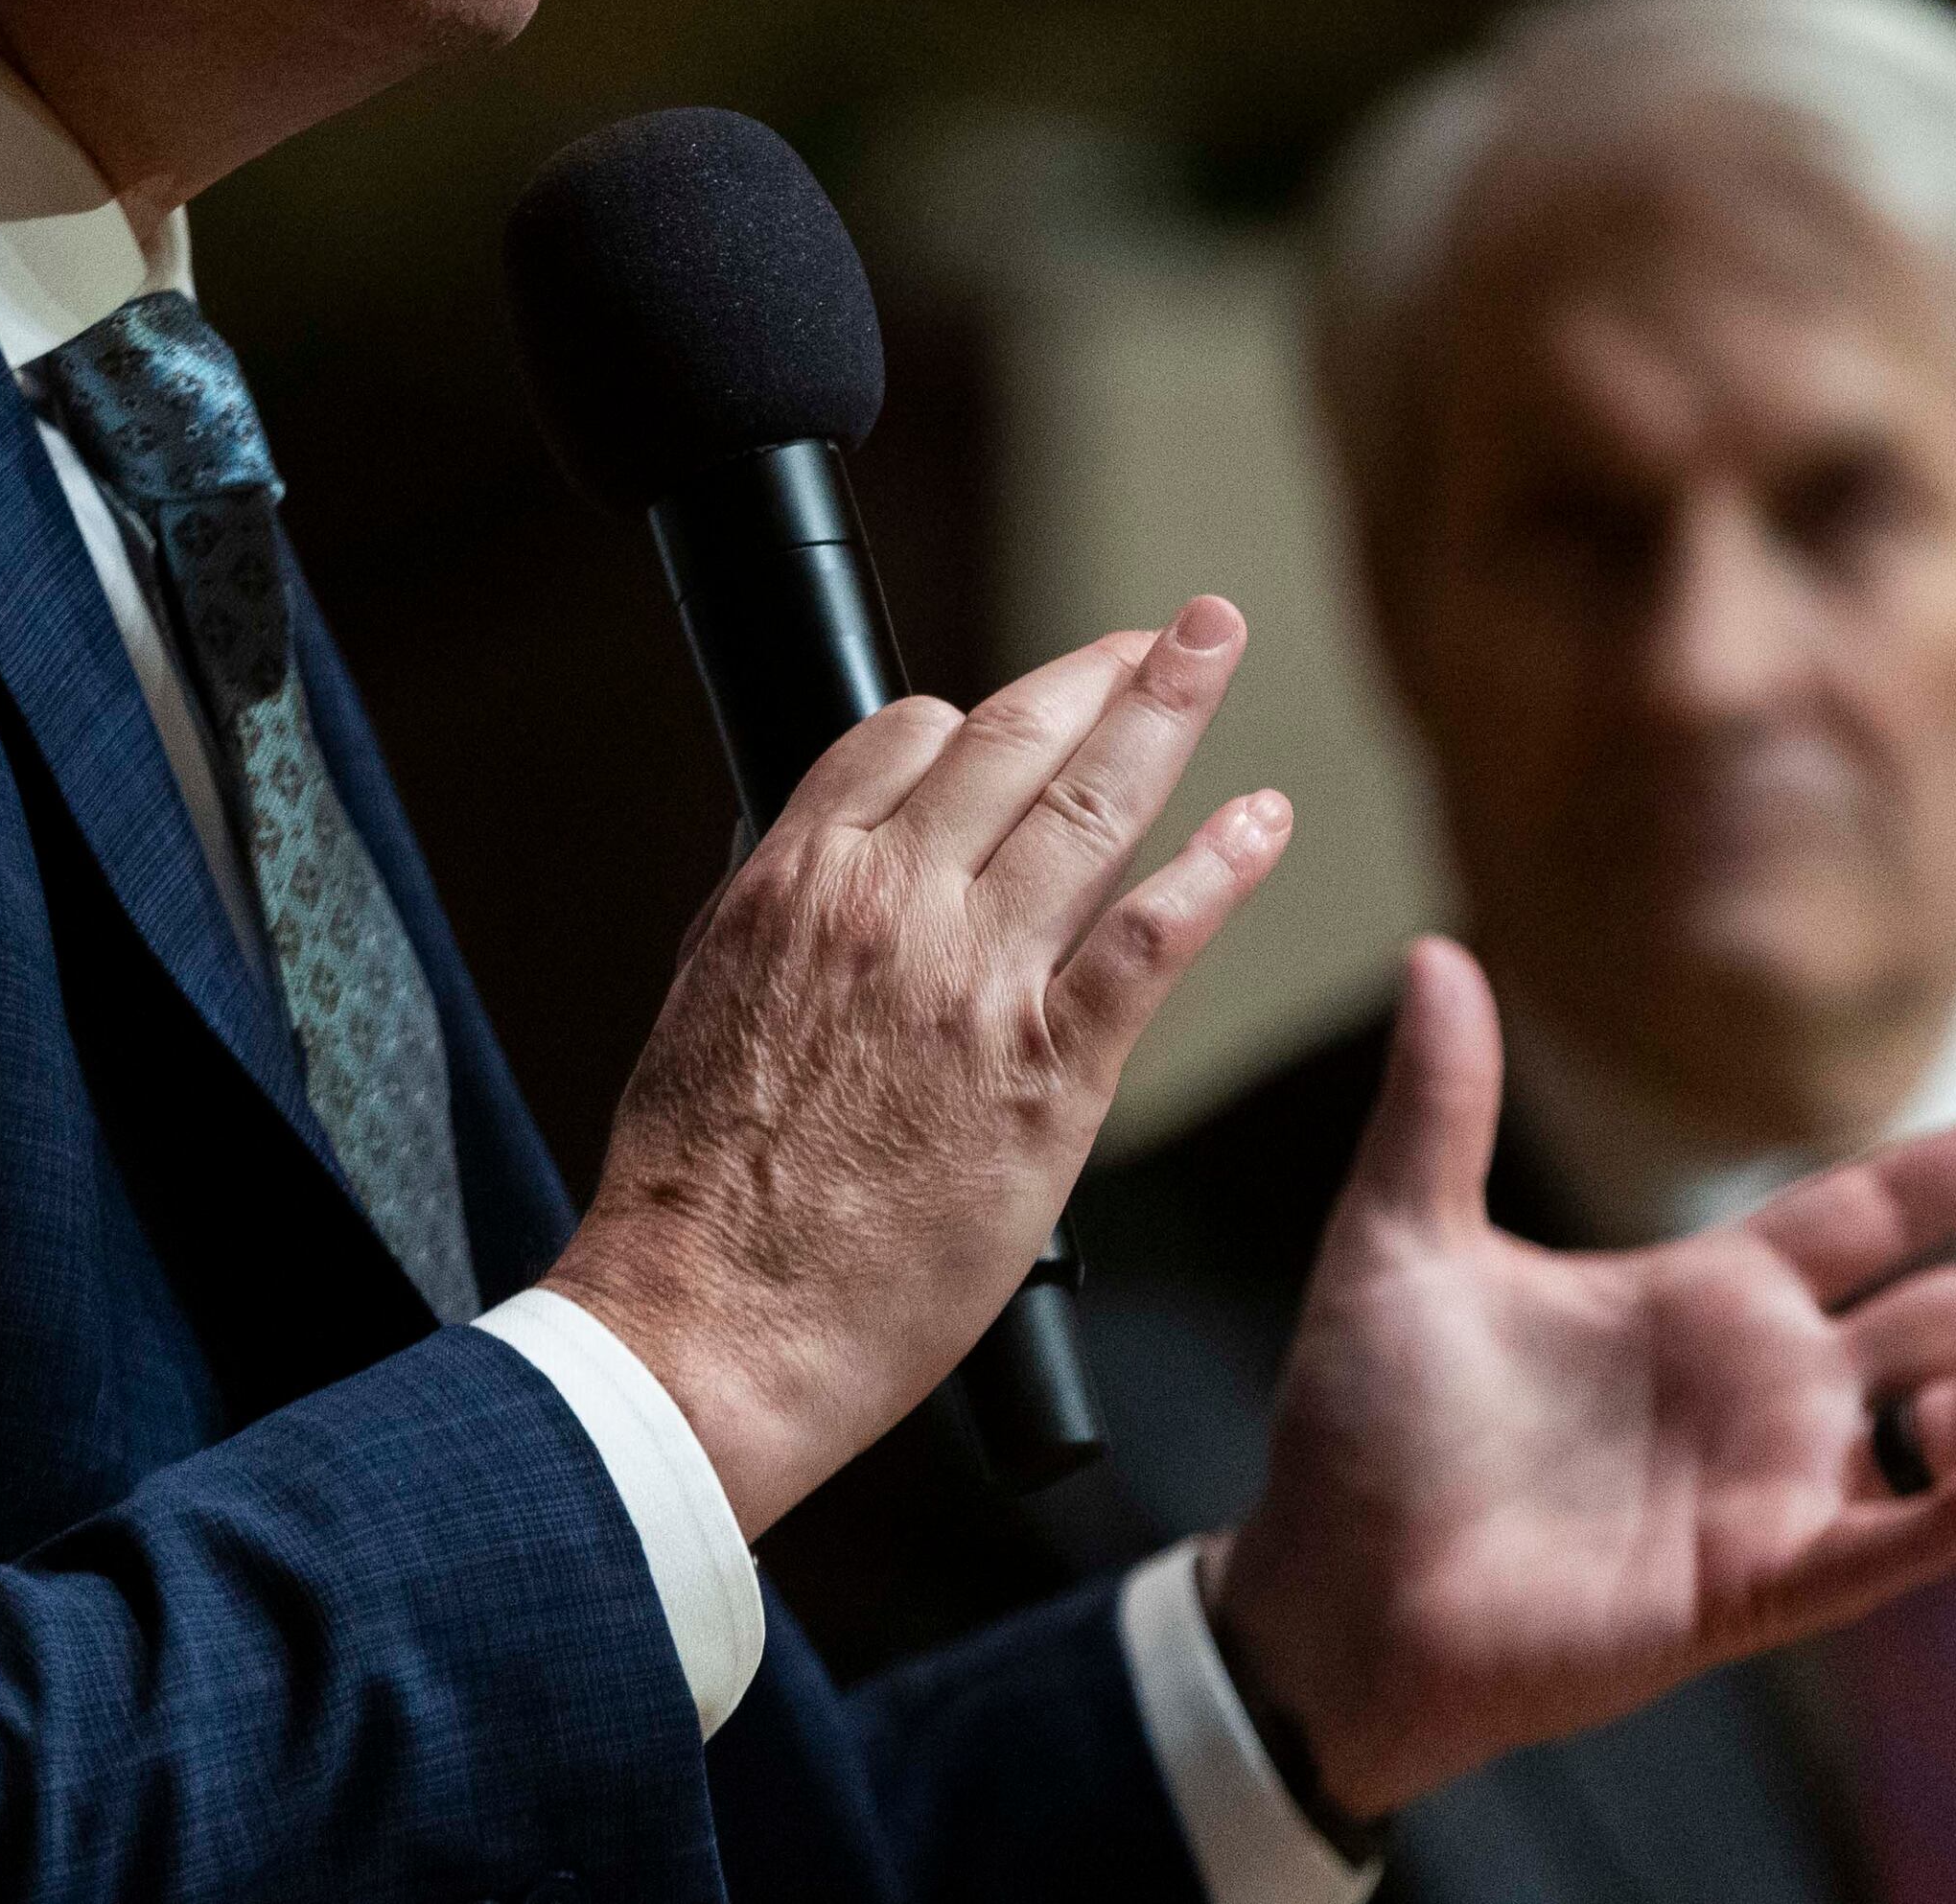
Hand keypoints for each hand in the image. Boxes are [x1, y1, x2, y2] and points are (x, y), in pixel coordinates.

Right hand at [548, 597, 1290, 1533]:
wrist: (713, 1323)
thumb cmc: (694, 1198)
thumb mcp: (704, 1007)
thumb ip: (777, 926)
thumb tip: (813, 877)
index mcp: (797, 883)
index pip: (903, 737)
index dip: (974, 719)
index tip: (1021, 718)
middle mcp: (890, 903)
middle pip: (1015, 739)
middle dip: (1101, 669)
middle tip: (1165, 632)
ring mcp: (975, 979)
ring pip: (1091, 800)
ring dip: (1169, 708)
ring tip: (1214, 649)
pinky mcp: (1050, 1069)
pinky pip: (1153, 933)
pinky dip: (1218, 863)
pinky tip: (1260, 822)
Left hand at [1207, 937, 1955, 1816]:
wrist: (1321, 1592)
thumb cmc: (1365, 1430)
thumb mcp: (1401, 1240)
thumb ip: (1441, 1105)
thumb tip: (1434, 949)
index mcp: (1699, 1299)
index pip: (1869, 1214)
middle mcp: (1759, 1390)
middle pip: (1952, 1314)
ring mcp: (1761, 1492)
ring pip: (1948, 1432)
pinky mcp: (1737, 1590)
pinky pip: (1860, 1552)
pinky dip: (1927, 1524)